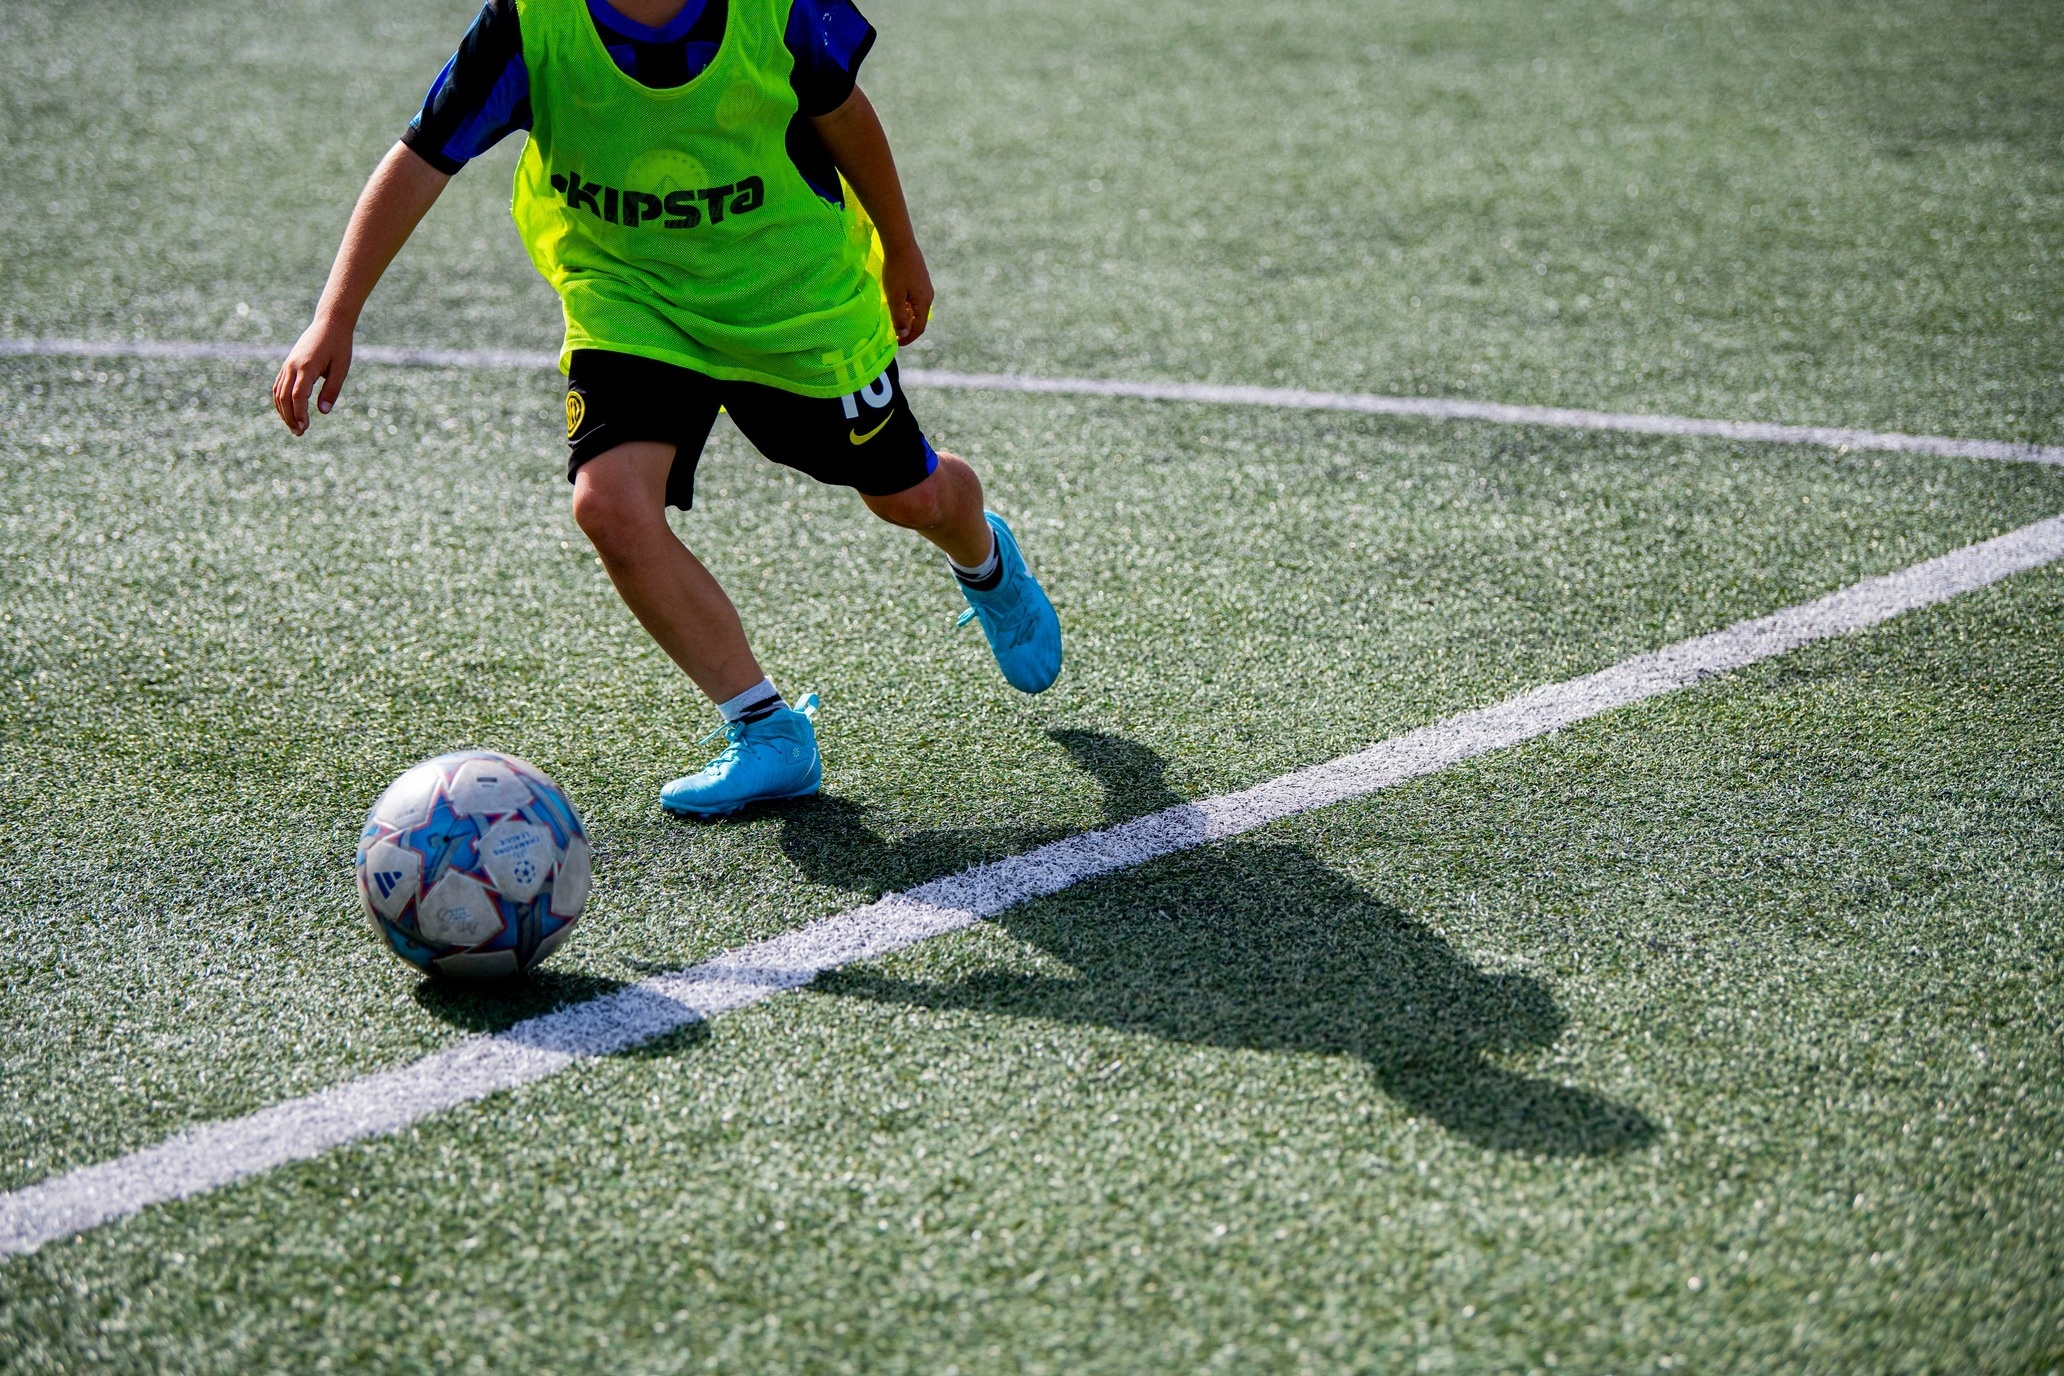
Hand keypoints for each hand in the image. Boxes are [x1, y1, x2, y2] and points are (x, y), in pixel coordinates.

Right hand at [272, 316, 353, 435]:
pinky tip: (288, 412)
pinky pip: (278, 385)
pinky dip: (280, 401)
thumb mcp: (341, 368)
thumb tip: (323, 412)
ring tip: (294, 427)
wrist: (329, 323)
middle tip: (299, 434)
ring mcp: (288, 364)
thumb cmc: (339, 345)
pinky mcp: (288, 364)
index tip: (304, 428)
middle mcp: (292, 366)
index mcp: (306, 367)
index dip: (299, 414)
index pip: (298, 396)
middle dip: (290, 417)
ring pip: (278, 392)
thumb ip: (332, 390)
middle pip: (284, 397)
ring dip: (283, 411)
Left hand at [881, 244, 933, 345]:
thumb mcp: (894, 297)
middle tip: (894, 334)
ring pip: (917, 309)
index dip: (908, 338)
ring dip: (907, 318)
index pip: (919, 328)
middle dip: (908, 329)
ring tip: (893, 320)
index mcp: (923, 303)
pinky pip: (915, 299)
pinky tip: (897, 303)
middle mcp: (928, 296)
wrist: (901, 243)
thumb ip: (899, 317)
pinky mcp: (921, 280)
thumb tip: (903, 334)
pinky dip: (907, 307)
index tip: (896, 343)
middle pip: (920, 319)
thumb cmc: (896, 270)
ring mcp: (925, 287)